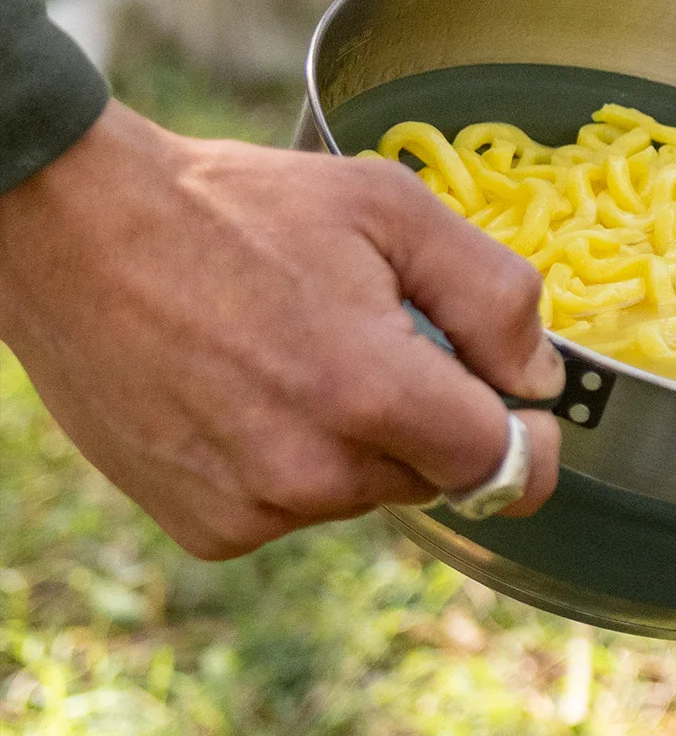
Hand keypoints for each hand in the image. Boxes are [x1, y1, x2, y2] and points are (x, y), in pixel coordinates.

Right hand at [0, 102, 562, 558]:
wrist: (74, 232)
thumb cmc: (237, 209)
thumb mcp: (389, 209)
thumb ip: (492, 296)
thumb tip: (540, 378)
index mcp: (373, 394)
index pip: (505, 471)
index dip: (529, 442)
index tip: (522, 411)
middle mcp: (317, 472)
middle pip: (435, 475)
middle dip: (430, 417)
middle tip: (369, 339)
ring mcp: (256, 509)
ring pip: (365, 490)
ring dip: (358, 439)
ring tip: (294, 356)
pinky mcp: (207, 526)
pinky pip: (298, 507)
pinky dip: (294, 462)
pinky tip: (249, 394)